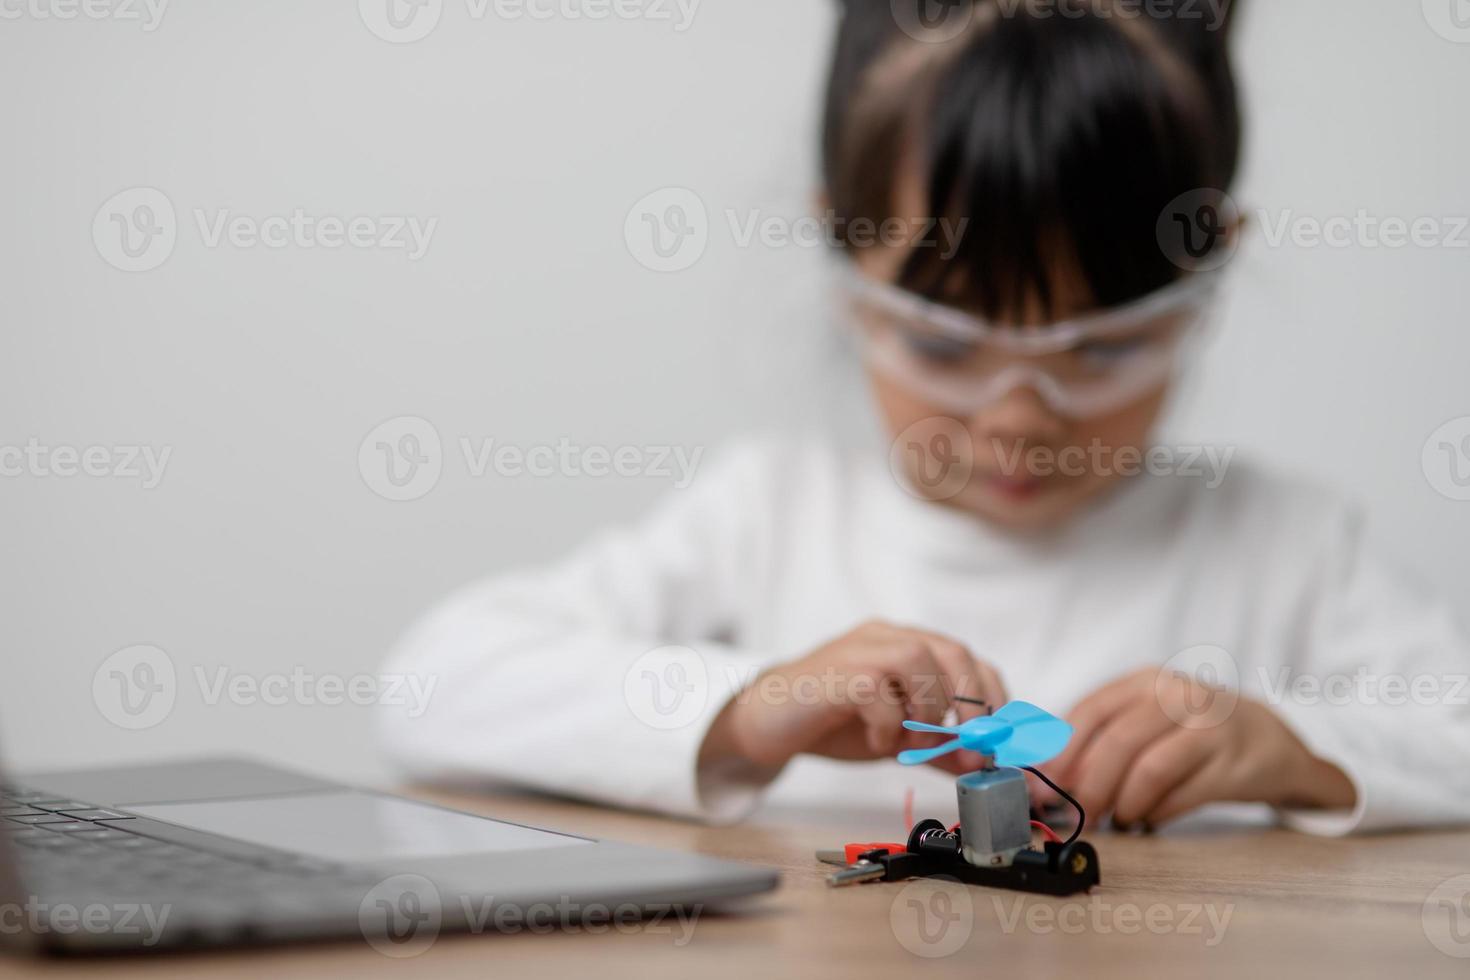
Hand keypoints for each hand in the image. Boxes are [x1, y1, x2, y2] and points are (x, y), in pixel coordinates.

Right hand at [699, 621, 1006, 778]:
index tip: (995, 734)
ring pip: (918, 659)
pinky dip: (887, 724)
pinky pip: (877, 690)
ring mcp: (859, 649)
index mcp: (903, 644)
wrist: (767, 722)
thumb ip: (938, 747)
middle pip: (950, 649)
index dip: (990, 693)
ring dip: (927, 710)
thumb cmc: (831, 722)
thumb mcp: (897, 737)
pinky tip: (875, 740)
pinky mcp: (836, 672)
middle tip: (968, 742)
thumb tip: (984, 765)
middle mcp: (885, 637)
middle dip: (970, 701)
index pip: (965, 655)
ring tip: (910, 741)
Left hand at [1042, 667, 1356, 829]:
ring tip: (1117, 819)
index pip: (1091, 711)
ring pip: (1149, 770)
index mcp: (1146, 681)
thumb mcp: (1145, 718)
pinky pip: (1182, 796)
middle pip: (1118, 743)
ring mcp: (1211, 728)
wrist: (1270, 740)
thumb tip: (1048, 777)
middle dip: (1089, 786)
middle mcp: (1178, 696)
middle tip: (1076, 816)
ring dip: (1123, 804)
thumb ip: (1099, 739)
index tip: (1042, 787)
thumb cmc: (1190, 731)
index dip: (1061, 752)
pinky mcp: (1235, 764)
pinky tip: (1147, 820)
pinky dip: (1155, 813)